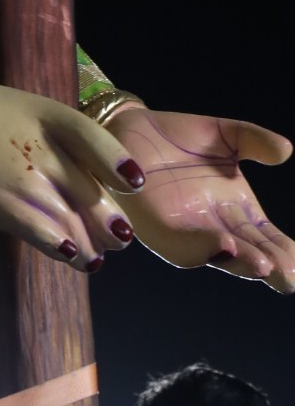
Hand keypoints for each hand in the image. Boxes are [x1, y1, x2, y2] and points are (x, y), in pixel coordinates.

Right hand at [0, 81, 141, 269]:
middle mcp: (46, 146)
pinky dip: (64, 249)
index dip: (121, 165)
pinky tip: (71, 255)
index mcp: (50, 115)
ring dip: (91, 244)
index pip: (100, 141)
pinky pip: (47, 235)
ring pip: (76, 221)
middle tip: (118, 238)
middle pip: (94, 192)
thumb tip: (69, 170)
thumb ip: (46, 134)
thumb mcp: (16, 106)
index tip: (135, 185)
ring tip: (94, 258)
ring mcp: (26, 178)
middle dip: (110, 221)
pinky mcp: (3, 205)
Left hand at [103, 105, 294, 291]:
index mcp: (236, 210)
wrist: (128, 130)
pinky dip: (201, 247)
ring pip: (215, 255)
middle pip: (248, 254)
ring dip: (238, 261)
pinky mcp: (156, 227)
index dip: (286, 252)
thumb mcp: (224, 134)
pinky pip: (180, 244)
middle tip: (287, 276)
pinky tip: (222, 244)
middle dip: (268, 266)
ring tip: (262, 263)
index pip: (268, 238)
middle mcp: (214, 227)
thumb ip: (252, 140)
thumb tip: (287, 150)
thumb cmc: (179, 138)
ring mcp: (185, 231)